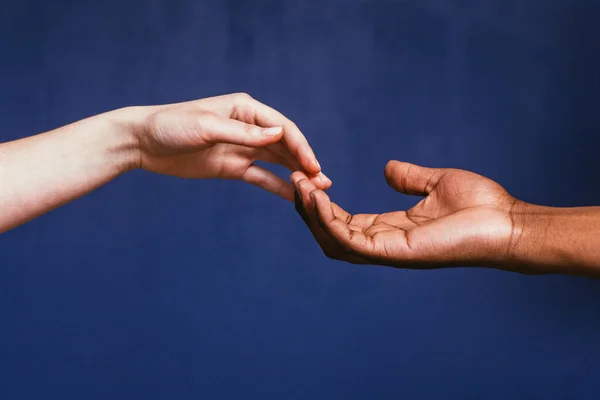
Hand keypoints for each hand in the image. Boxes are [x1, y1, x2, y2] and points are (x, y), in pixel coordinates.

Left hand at [131, 93, 330, 199]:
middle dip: (305, 163)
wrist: (142, 143)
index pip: (282, 128)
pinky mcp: (232, 166)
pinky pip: (261, 177)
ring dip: (297, 175)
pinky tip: (294, 196)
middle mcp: (248, 127)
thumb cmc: (171, 126)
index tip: (314, 167)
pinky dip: (278, 186)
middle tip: (324, 183)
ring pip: (277, 162)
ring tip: (318, 191)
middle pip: (285, 146)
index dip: (301, 147)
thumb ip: (244, 134)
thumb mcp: (207, 127)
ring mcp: (241, 148)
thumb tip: (281, 134)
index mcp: (245, 110)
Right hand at [292, 161, 519, 269]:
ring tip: (300, 186)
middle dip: (309, 210)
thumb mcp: (437, 183)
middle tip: (295, 181)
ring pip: (334, 241)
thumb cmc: (482, 206)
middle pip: (332, 234)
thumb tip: (387, 169)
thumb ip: (410, 179)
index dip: (323, 204)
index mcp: (392, 229)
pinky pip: (351, 241)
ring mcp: (389, 250)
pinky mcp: (396, 251)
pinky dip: (329, 221)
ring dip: (312, 215)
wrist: (509, 222)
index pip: (346, 223)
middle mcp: (386, 243)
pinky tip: (319, 198)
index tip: (307, 180)